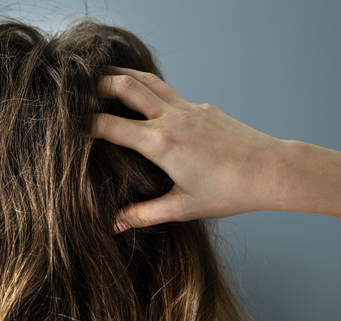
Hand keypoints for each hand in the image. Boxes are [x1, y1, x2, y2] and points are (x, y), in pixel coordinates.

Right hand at [93, 67, 285, 231]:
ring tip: (104, 75)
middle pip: (126, 87)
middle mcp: (172, 119)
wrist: (271, 171)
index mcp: (161, 144)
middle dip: (98, 83)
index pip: (110, 126)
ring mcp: (189, 108)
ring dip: (123, 75)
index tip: (69, 126)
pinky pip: (169, 91)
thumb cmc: (229, 192)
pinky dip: (150, 89)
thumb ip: (144, 214)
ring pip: (148, 80)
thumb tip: (115, 225)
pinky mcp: (203, 107)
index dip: (84, 124)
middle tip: (77, 87)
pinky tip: (145, 98)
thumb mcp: (182, 208)